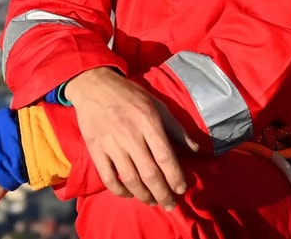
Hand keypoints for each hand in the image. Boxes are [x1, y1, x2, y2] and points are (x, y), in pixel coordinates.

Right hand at [64, 67, 198, 209]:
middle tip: (170, 205)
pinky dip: (120, 191)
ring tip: (153, 202)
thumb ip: (176, 128)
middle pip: (150, 173)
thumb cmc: (129, 95)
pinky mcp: (95, 149)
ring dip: (144, 196)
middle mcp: (130, 134)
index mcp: (148, 120)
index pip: (165, 157)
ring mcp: (111, 143)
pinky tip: (129, 193)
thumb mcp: (156, 105)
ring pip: (130, 179)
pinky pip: (108, 178)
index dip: (175, 177)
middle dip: (163, 194)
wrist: (93, 85)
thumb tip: (196, 149)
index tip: (182, 189)